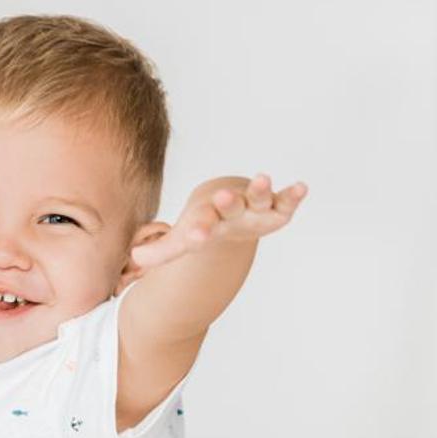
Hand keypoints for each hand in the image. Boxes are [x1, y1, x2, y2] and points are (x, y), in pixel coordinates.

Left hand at [131, 174, 305, 268]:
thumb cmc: (206, 222)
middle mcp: (232, 209)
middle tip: (223, 196)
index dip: (197, 230)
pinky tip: (303, 186)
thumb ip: (162, 251)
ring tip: (263, 178)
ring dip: (260, 189)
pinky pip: (284, 201)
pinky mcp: (274, 207)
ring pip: (257, 197)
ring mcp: (253, 207)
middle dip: (228, 202)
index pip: (201, 224)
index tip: (193, 237)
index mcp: (209, 218)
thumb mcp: (185, 239)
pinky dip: (293, 195)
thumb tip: (133, 260)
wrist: (224, 201)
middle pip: (230, 205)